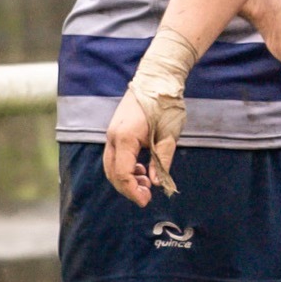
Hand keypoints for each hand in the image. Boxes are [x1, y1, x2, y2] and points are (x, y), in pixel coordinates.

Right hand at [102, 88, 181, 206]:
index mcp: (125, 138)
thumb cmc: (166, 106)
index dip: (132, 190)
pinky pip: (115, 156)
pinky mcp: (117, 132)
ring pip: (112, 165)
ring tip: (147, 182)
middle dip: (128, 188)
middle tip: (146, 197)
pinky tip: (141, 170)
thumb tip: (158, 184)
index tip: (146, 201)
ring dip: (127, 178)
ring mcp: (112, 134)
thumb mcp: (169, 136)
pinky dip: (126, 167)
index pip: (122, 173)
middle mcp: (113, 137)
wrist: (157, 80)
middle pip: (112, 172)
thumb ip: (162, 161)